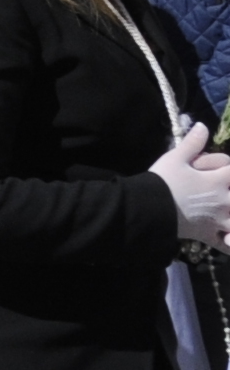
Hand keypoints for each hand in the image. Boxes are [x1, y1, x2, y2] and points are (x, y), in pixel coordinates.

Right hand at [150, 124, 229, 246]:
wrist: (148, 209)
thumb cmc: (162, 182)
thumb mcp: (174, 158)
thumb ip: (192, 143)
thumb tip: (202, 125)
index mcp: (218, 181)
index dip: (229, 166)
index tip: (226, 167)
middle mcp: (225, 202)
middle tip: (228, 193)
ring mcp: (219, 221)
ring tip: (228, 214)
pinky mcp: (208, 235)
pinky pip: (226, 244)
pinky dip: (229, 243)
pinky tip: (227, 238)